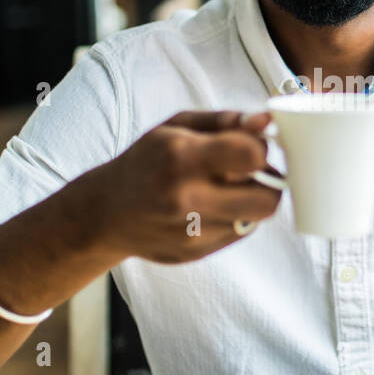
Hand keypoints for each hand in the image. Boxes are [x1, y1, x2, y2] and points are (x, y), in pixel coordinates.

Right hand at [87, 109, 283, 264]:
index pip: (253, 155)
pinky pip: (239, 233)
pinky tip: (209, 207)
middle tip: (249, 172)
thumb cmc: (147, 160)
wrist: (106, 212)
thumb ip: (227, 121)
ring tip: (225, 188)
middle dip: (268, 183)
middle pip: (268, 199)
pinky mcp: (195, 253)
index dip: (260, 149)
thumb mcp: (178, 125)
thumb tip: (267, 122)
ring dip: (251, 200)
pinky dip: (234, 217)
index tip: (249, 147)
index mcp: (181, 157)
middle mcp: (186, 198)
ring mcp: (191, 232)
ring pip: (256, 218)